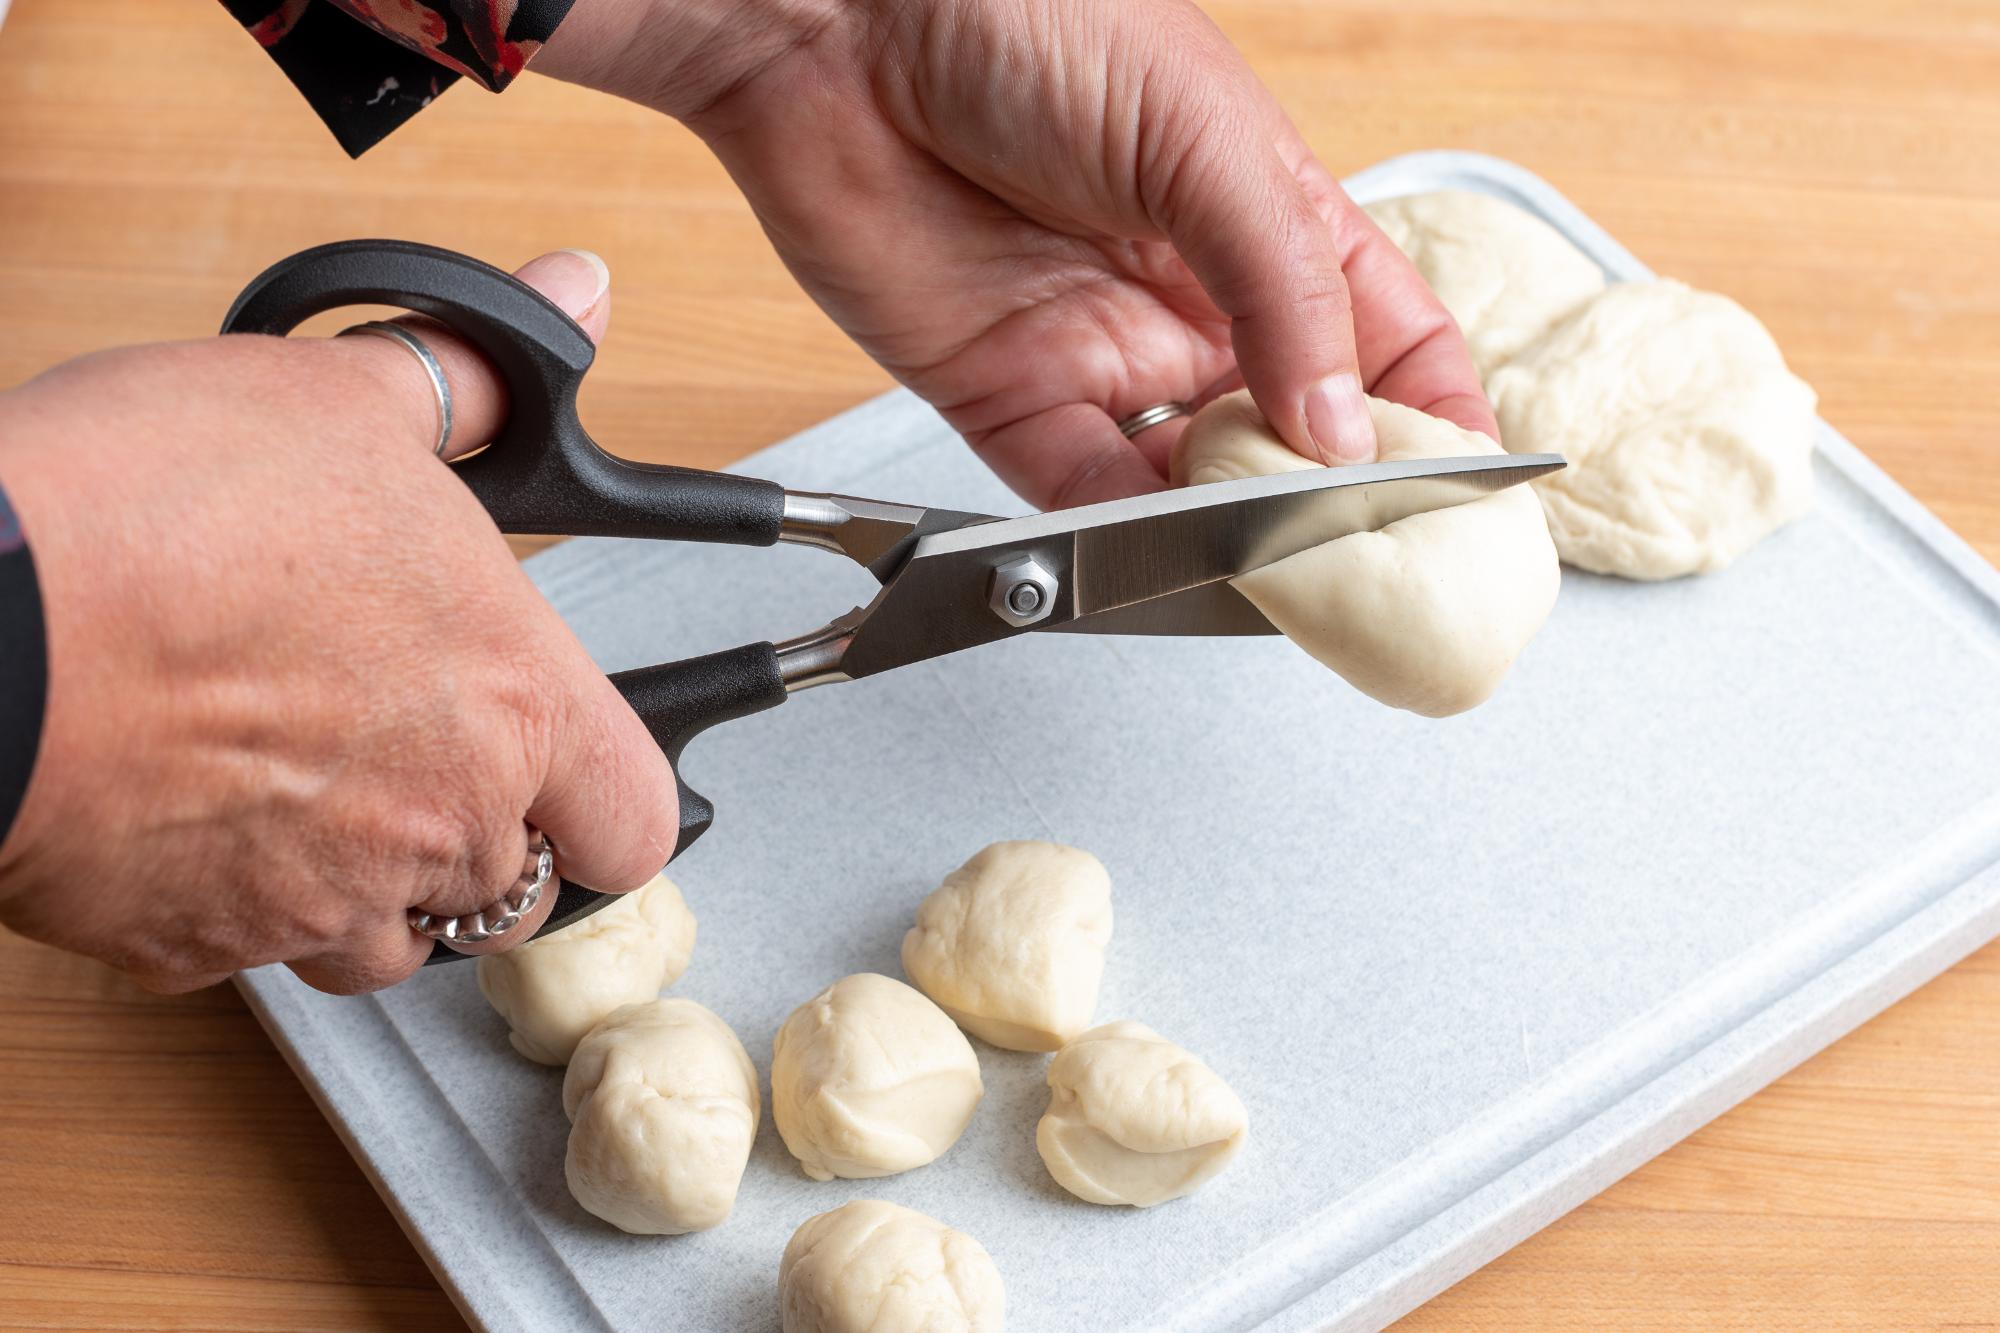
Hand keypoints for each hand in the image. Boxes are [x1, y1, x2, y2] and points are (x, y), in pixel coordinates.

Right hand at [0, 252, 678, 993]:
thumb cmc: (155, 516)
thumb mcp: (339, 404)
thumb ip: (472, 379)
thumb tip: (574, 293)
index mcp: (513, 703)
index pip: (639, 818)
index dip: (617, 801)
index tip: (578, 779)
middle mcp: (440, 824)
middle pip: (515, 884)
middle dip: (477, 830)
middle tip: (407, 749)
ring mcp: (320, 902)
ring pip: (388, 939)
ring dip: (369, 884)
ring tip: (302, 781)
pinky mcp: (199, 949)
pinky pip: (254, 950)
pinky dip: (245, 903)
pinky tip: (200, 810)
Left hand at [540, 0, 1493, 508]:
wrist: (848, 27)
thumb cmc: (1038, 22)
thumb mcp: (1212, 144)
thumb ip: (1289, 294)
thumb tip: (1350, 429)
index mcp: (1271, 220)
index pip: (1385, 342)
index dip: (1432, 417)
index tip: (1471, 491)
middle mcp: (1195, 300)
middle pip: (1293, 433)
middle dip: (1336, 502)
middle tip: (1370, 562)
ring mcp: (1103, 353)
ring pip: (1192, 482)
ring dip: (1233, 531)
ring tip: (1276, 567)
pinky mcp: (1009, 397)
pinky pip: (1083, 493)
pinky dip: (1127, 535)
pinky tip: (1168, 548)